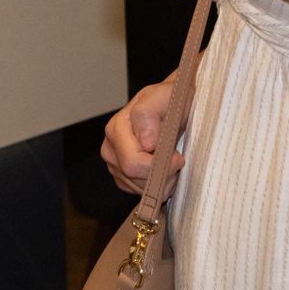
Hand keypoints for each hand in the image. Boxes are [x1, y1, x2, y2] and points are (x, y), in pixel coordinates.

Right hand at [101, 78, 186, 193]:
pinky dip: (157, 185)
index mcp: (116, 129)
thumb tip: (145, 143)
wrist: (173, 105)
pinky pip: (139, 192)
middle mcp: (110, 147)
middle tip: (176, 158)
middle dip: (162, 174)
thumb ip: (148, 115)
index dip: (159, 165)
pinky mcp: (122, 176)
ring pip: (139, 189)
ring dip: (162, 180)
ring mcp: (115, 163)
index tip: (178, 156)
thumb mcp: (164, 97)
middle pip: (135, 178)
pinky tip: (164, 168)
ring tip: (171, 160)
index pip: (133, 164)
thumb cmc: (170, 101)